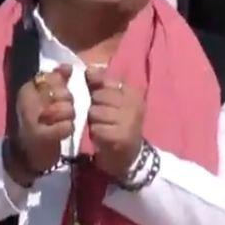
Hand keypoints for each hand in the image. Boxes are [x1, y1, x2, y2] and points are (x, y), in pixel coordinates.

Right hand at [7, 65, 75, 185]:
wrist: (28, 153)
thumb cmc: (40, 121)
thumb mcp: (47, 97)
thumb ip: (57, 80)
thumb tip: (68, 66)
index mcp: (27, 88)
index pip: (51, 77)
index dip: (60, 86)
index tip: (59, 95)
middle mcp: (26, 100)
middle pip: (60, 92)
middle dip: (67, 101)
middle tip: (63, 111)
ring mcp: (31, 117)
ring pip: (65, 108)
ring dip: (69, 116)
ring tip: (64, 121)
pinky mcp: (39, 135)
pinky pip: (65, 126)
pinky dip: (67, 129)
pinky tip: (64, 131)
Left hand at [86, 67, 145, 181]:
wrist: (129, 157)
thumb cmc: (115, 124)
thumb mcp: (108, 101)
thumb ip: (98, 84)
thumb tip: (89, 68)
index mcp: (133, 92)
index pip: (104, 82)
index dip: (98, 94)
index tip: (106, 104)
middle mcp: (134, 104)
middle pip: (98, 96)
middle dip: (95, 108)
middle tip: (104, 119)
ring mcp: (130, 120)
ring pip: (95, 111)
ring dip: (94, 122)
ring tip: (104, 127)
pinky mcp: (122, 136)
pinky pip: (97, 128)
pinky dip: (96, 134)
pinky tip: (104, 138)